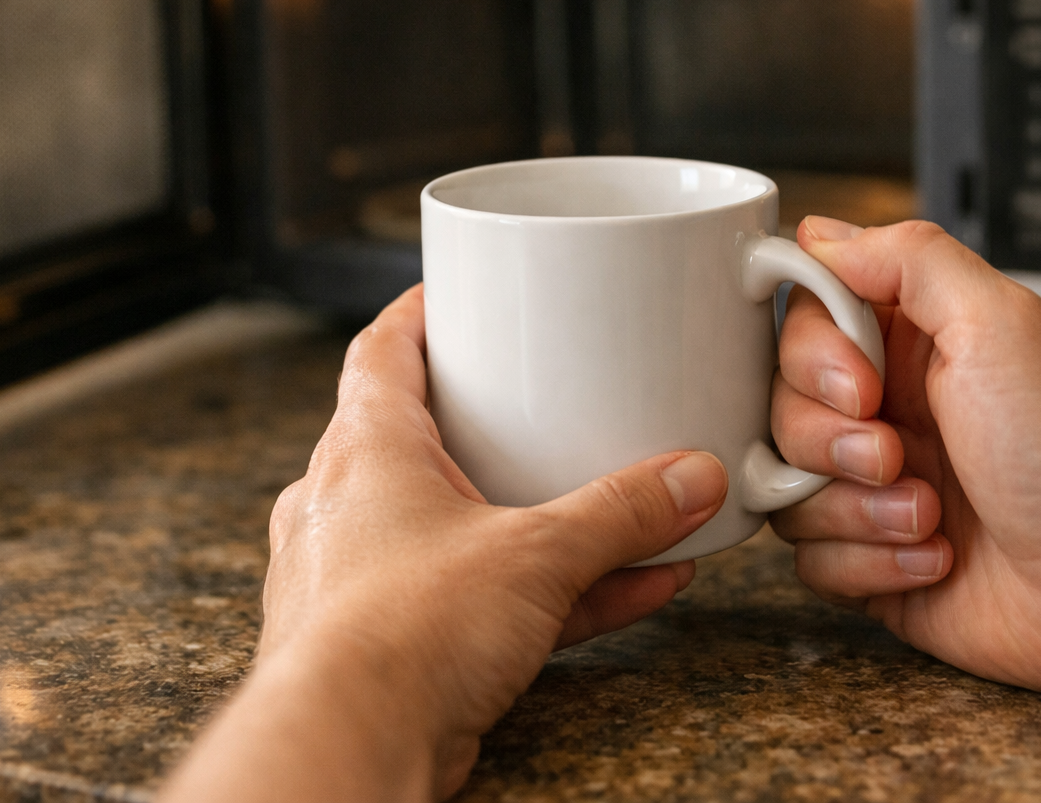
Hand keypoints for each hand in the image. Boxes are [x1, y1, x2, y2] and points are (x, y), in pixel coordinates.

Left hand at [160, 285, 728, 802]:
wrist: (351, 746)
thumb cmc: (399, 635)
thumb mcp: (535, 553)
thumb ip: (619, 514)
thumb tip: (690, 479)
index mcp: (365, 448)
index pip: (382, 351)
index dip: (420, 315)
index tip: (455, 295)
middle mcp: (349, 505)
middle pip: (422, 437)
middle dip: (492, 423)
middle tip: (546, 402)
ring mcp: (364, 576)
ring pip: (459, 526)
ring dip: (538, 520)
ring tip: (616, 510)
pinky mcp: (390, 642)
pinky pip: (479, 597)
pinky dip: (546, 592)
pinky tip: (625, 589)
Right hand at [768, 218, 1040, 698]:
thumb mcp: (1001, 321)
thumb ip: (908, 258)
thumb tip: (820, 234)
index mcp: (914, 341)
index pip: (803, 321)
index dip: (814, 357)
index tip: (862, 384)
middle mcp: (889, 408)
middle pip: (780, 407)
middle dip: (831, 442)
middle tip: (896, 454)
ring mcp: (878, 488)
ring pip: (787, 488)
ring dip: (857, 511)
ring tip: (932, 514)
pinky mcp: (874, 560)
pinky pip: (810, 562)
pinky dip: (871, 566)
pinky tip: (936, 556)